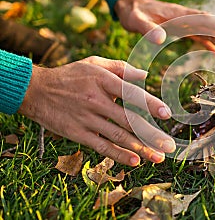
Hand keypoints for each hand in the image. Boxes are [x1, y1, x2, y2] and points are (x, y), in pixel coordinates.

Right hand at [18, 56, 175, 165]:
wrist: (36, 90)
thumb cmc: (71, 76)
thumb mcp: (94, 63)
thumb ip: (121, 68)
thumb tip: (146, 75)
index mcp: (102, 81)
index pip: (130, 93)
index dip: (149, 103)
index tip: (166, 113)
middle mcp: (95, 100)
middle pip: (128, 119)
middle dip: (151, 134)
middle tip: (169, 145)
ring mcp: (86, 118)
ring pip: (118, 136)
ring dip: (140, 148)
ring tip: (159, 157)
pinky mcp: (77, 133)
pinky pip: (101, 146)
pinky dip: (118, 154)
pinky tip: (135, 160)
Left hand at [114, 0, 214, 58]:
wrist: (133, 8)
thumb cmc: (134, 13)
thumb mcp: (137, 21)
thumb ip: (147, 29)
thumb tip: (160, 39)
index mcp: (178, 13)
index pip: (202, 19)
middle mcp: (186, 18)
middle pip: (210, 29)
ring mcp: (186, 24)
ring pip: (208, 34)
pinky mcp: (183, 30)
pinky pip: (200, 38)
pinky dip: (210, 47)